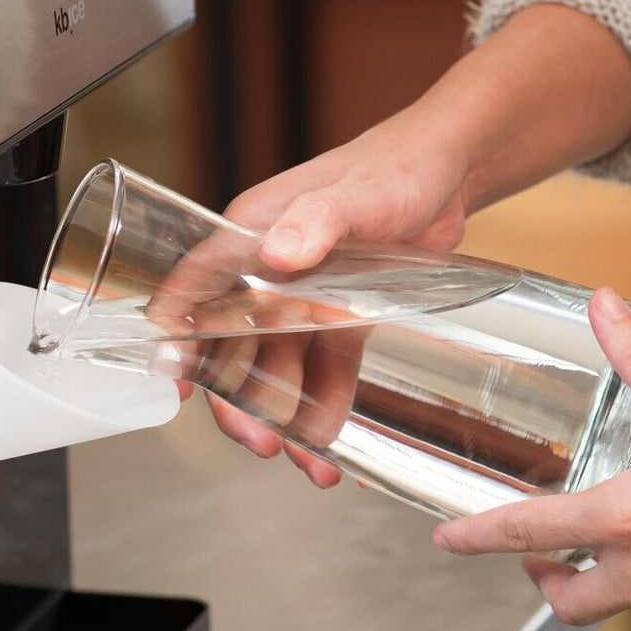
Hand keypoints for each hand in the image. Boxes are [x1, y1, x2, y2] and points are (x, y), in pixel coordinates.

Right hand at [205, 110, 477, 484]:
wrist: (451, 173)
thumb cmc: (396, 167)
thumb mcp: (356, 194)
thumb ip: (317, 220)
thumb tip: (279, 252)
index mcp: (252, 235)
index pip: (197, 290)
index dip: (179, 338)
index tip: (178, 385)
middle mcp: (268, 269)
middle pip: (234, 344)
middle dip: (241, 399)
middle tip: (259, 441)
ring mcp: (304, 294)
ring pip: (281, 365)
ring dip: (288, 414)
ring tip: (310, 463)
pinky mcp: (342, 312)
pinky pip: (326, 366)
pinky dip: (327, 403)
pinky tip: (335, 439)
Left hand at [432, 287, 630, 624]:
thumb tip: (603, 305)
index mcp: (629, 519)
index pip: (532, 533)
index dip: (479, 538)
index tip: (446, 541)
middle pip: (565, 600)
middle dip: (541, 578)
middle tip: (536, 550)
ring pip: (613, 605)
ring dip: (594, 577)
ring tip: (601, 536)